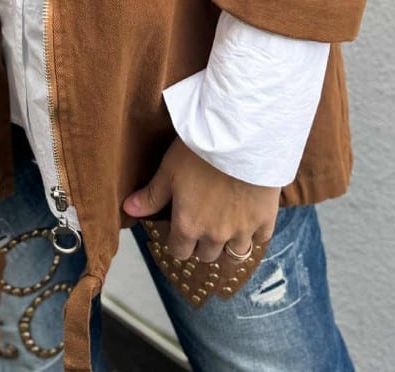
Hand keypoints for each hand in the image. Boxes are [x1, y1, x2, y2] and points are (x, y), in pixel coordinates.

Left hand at [122, 136, 279, 260]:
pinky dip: (254, 232)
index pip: (179, 252)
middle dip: (203, 244)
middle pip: (207, 255)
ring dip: (229, 245)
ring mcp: (242, 231)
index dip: (178, 243)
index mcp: (188, 225)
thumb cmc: (200, 152)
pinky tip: (249, 217)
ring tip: (227, 229)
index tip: (180, 232)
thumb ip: (152, 195)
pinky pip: (260, 239)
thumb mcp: (169, 169)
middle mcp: (215, 235)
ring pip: (235, 255)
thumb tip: (128, 211)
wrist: (241, 139)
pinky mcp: (265, 220)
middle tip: (204, 225)